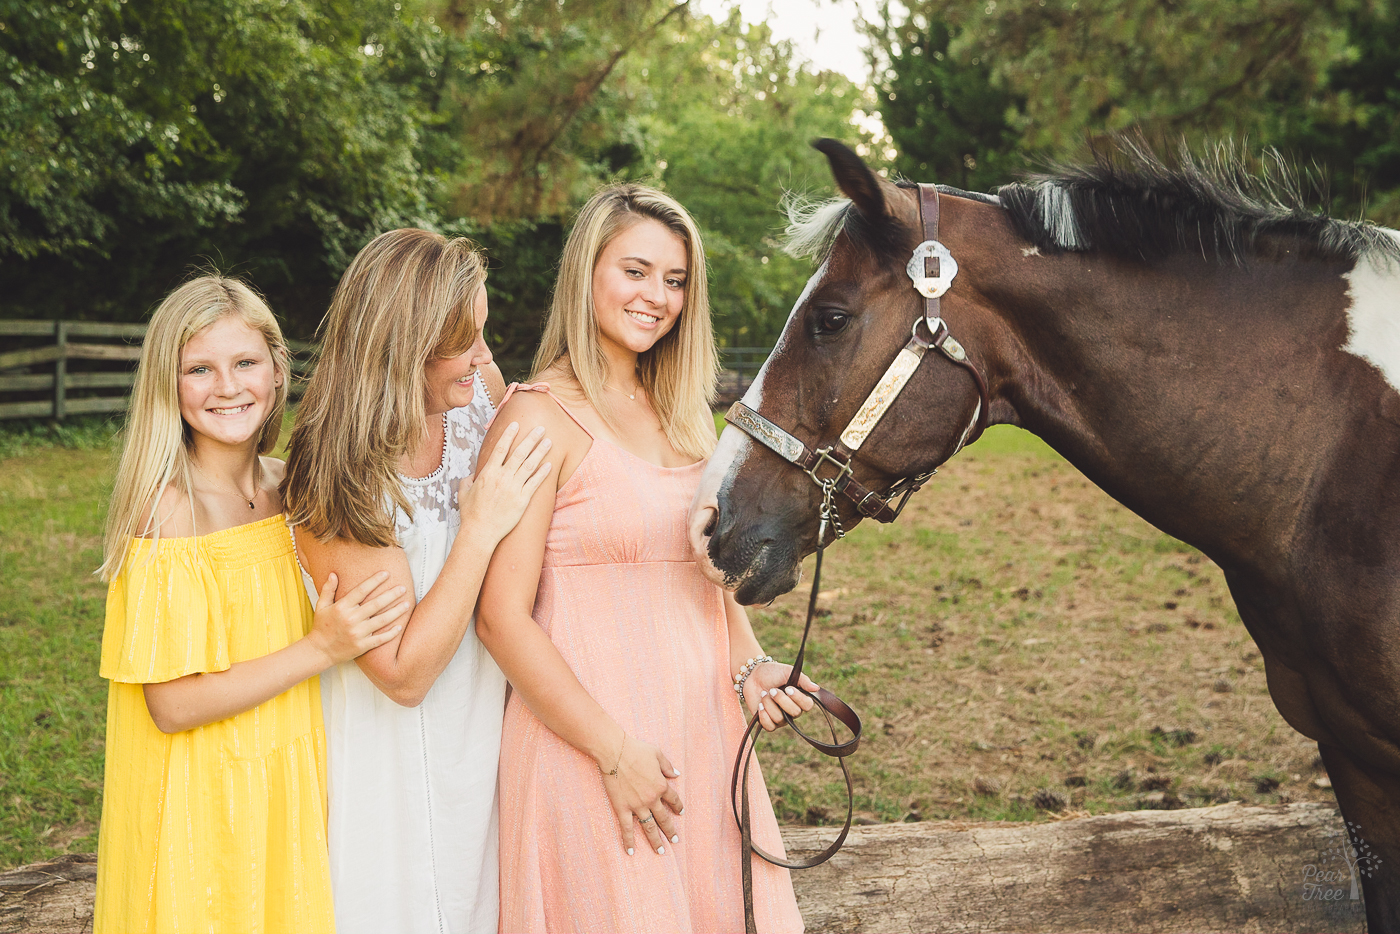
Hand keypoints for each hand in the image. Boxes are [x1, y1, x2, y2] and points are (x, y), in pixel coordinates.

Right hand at [305, 571, 409, 665]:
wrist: (319, 651)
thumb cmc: (321, 626)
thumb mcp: (321, 606)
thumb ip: (328, 589)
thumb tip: (334, 573)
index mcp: (342, 607)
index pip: (361, 591)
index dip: (374, 581)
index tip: (386, 573)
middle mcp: (351, 619)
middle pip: (375, 604)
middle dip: (391, 595)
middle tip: (403, 588)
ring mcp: (357, 633)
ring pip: (381, 620)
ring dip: (396, 612)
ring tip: (407, 604)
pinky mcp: (362, 646)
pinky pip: (380, 639)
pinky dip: (391, 633)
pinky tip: (400, 626)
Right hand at [458, 421, 551, 543]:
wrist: (480, 532)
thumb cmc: (471, 513)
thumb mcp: (463, 493)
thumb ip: (467, 480)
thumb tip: (471, 475)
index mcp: (488, 473)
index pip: (500, 448)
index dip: (509, 434)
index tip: (516, 424)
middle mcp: (502, 477)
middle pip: (519, 453)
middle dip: (531, 439)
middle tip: (541, 428)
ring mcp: (513, 488)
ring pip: (530, 465)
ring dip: (540, 451)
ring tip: (549, 441)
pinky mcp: (522, 500)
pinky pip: (535, 483)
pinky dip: (543, 473)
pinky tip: (550, 465)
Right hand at [600, 732, 683, 855]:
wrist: (615, 752)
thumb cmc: (636, 750)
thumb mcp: (657, 754)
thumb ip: (668, 766)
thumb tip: (677, 774)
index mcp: (661, 785)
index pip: (673, 799)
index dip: (678, 807)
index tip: (680, 813)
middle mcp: (652, 799)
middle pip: (664, 818)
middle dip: (670, 830)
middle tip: (675, 841)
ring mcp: (637, 806)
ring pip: (649, 827)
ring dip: (655, 840)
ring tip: (660, 851)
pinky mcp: (623, 809)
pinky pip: (627, 828)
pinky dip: (629, 841)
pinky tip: (631, 852)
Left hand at [744, 662, 819, 731]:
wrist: (752, 676)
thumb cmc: (772, 673)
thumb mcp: (788, 672)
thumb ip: (802, 680)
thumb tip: (816, 688)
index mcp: (799, 698)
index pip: (807, 705)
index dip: (798, 698)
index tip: (788, 688)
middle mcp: (792, 710)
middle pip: (794, 713)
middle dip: (781, 700)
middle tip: (772, 690)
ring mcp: (781, 718)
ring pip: (780, 719)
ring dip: (769, 704)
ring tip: (763, 694)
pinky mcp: (768, 722)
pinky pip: (770, 726)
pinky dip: (764, 716)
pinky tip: (760, 705)